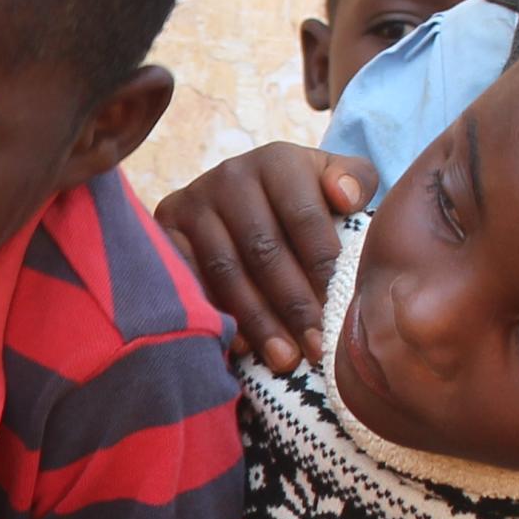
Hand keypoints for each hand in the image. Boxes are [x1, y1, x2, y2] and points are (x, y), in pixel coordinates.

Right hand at [151, 144, 380, 373]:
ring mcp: (193, 202)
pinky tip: (240, 345)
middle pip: (264, 250)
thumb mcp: (332, 180)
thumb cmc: (299, 200)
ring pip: (227, 271)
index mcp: (277, 161)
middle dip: (293, 305)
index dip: (323, 269)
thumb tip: (344, 197)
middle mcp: (230, 175)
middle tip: (314, 347)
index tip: (340, 313)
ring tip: (284, 358)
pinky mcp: (164, 228)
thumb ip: (355, 181)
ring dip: (257, 320)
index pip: (304, 219)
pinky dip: (215, 314)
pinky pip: (190, 279)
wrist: (240, 195)